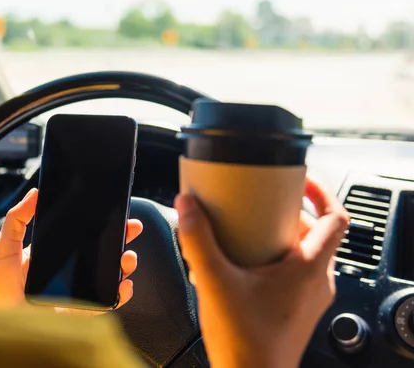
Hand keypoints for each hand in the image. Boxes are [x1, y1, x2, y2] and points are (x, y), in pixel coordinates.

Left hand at [0, 188, 142, 313]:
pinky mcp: (76, 312)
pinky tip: (123, 285)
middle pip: (99, 255)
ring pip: (106, 277)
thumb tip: (34, 194)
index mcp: (52, 256)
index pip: (81, 238)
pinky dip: (118, 295)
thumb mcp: (4, 245)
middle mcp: (65, 274)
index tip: (113, 214)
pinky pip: (103, 304)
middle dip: (119, 241)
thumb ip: (18, 218)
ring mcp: (73, 292)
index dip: (99, 227)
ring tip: (127, 257)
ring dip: (122, 265)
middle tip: (129, 229)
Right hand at [175, 176, 349, 367]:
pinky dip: (278, 258)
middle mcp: (317, 282)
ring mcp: (310, 298)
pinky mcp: (298, 309)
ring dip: (282, 236)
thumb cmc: (245, 342)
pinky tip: (246, 264)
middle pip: (316, 232)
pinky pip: (296, 272)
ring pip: (306, 253)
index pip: (336, 218)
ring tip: (252, 231)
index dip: (321, 192)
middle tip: (263, 204)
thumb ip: (197, 241)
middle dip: (289, 214)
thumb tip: (187, 206)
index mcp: (309, 269)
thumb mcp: (215, 282)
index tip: (300, 181)